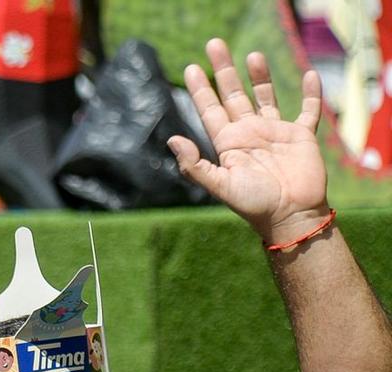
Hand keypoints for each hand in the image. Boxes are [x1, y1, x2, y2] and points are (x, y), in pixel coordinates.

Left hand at [170, 40, 328, 243]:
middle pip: (233, 95)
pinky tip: (308, 76)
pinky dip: (310, 94)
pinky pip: (307, 110)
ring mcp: (274, 133)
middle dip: (224, 70)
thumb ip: (195, 165)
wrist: (290, 215)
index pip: (210, 109)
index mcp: (228, 143)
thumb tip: (173, 140)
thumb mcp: (220, 186)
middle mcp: (249, 134)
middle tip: (214, 44)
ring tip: (252, 55)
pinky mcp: (301, 136)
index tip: (192, 67)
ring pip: (265, 97)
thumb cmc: (254, 204)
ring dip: (259, 77)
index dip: (201, 89)